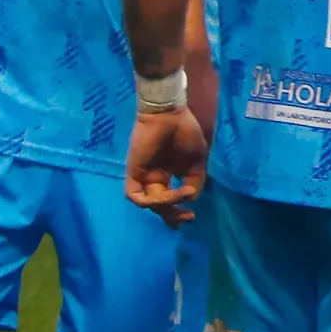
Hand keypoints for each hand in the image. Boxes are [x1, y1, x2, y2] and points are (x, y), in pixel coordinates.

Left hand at [124, 106, 208, 224]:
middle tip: (186, 217)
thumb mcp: (197, 160)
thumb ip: (195, 180)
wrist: (170, 114)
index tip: (192, 216)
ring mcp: (143, 175)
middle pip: (159, 207)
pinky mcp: (134, 171)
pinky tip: (163, 196)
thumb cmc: (185, 132)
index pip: (169, 202)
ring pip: (148, 203)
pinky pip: (133, 194)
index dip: (179, 213)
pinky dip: (147, 201)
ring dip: (165, 205)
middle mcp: (155, 178)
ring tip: (178, 195)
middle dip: (173, 216)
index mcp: (169, 175)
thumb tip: (191, 199)